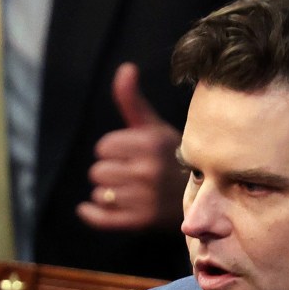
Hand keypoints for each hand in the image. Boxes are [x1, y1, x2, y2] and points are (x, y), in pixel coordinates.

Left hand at [77, 62, 186, 231]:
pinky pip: (101, 218)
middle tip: (129, 175)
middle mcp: (148, 171)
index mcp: (150, 144)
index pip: (103, 147)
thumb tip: (125, 68)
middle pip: (98, 172)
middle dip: (109, 172)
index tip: (129, 154)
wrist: (201, 197)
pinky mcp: (141, 222)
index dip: (113, 150)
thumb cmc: (171, 157)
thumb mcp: (154, 126)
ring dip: (108, 193)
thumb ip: (132, 100)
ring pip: (100, 194)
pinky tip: (87, 208)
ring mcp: (145, 199)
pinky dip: (91, 214)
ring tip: (128, 191)